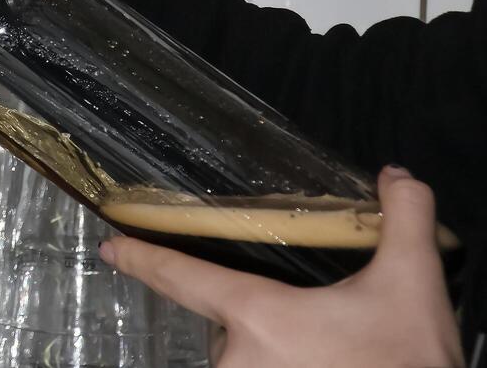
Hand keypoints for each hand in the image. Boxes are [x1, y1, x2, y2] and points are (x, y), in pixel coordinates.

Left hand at [102, 167, 463, 367]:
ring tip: (323, 352)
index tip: (110, 245)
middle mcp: (237, 361)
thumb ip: (402, 219)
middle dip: (260, 312)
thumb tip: (396, 176)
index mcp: (257, 317)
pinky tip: (312, 361)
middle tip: (316, 325)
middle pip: (227, 318)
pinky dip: (274, 363)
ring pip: (239, 355)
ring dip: (270, 348)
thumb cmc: (408, 364)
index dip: (142, 257)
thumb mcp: (413, 284)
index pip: (181, 276)